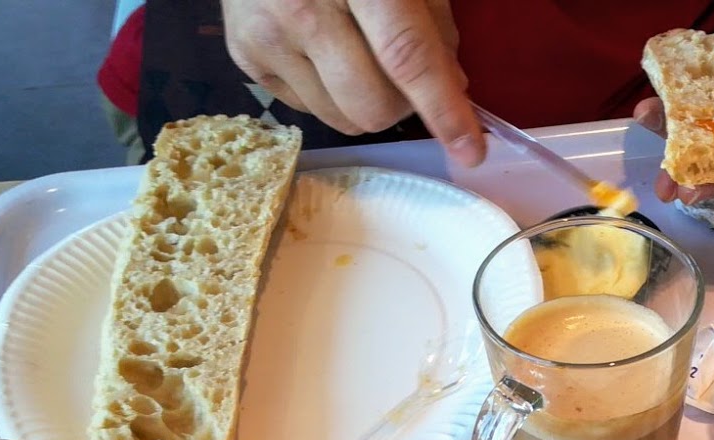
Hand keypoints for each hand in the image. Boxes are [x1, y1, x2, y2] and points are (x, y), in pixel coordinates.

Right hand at [221, 0, 485, 164]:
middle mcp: (302, 9)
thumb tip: (451, 86)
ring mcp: (266, 37)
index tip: (470, 151)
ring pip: (341, 119)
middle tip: (405, 76)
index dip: (442, 108)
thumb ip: (432, 20)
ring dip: (365, 103)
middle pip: (371, 106)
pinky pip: (307, 109)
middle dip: (402, 106)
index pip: (406, 56)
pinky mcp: (244, 57)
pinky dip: (329, 92)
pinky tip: (322, 52)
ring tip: (359, 58)